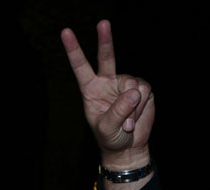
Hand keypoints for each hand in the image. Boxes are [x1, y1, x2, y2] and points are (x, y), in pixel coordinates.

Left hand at [60, 21, 153, 170]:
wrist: (128, 146)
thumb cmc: (110, 137)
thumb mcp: (107, 128)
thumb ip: (117, 111)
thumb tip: (133, 92)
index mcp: (91, 89)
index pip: (80, 66)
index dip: (73, 49)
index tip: (65, 32)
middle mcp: (108, 81)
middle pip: (107, 57)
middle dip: (105, 40)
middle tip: (102, 23)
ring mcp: (125, 83)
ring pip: (131, 84)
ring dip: (131, 107)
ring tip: (127, 123)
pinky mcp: (142, 89)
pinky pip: (143, 91)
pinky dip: (140, 107)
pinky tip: (135, 118)